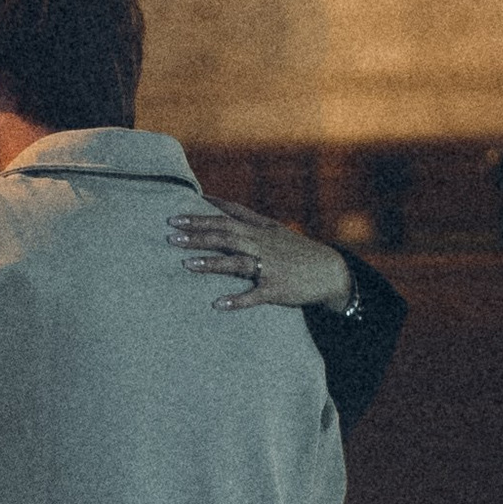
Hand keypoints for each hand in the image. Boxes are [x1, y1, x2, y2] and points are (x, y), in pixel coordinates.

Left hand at [169, 202, 351, 311]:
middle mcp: (262, 245)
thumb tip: (211, 199)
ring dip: (212, 264)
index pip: (225, 219)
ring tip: (187, 265)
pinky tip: (218, 304)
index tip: (175, 216)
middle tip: (171, 236)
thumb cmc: (295, 249)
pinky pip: (254, 296)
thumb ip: (243, 214)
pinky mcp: (277, 289)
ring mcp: (269, 267)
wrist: (330, 271)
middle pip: (226, 237)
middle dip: (199, 236)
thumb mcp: (271, 227)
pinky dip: (237, 300)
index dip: (200, 217)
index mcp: (259, 230)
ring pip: (237, 263)